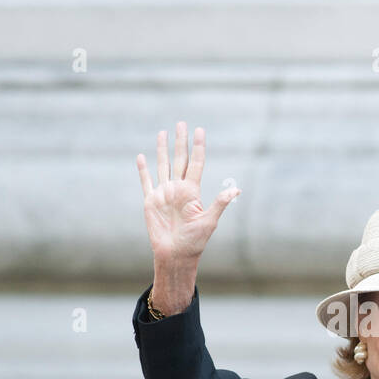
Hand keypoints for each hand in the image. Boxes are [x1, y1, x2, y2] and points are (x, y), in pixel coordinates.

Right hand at [136, 122, 239, 267]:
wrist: (175, 255)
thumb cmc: (194, 242)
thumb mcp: (209, 222)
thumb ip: (220, 203)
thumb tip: (236, 190)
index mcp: (192, 191)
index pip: (195, 163)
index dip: (198, 147)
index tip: (200, 130)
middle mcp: (178, 189)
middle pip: (179, 159)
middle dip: (181, 141)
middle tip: (182, 123)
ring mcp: (164, 194)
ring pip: (163, 165)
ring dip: (162, 150)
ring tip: (163, 133)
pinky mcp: (150, 202)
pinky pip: (146, 182)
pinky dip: (143, 170)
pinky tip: (141, 157)